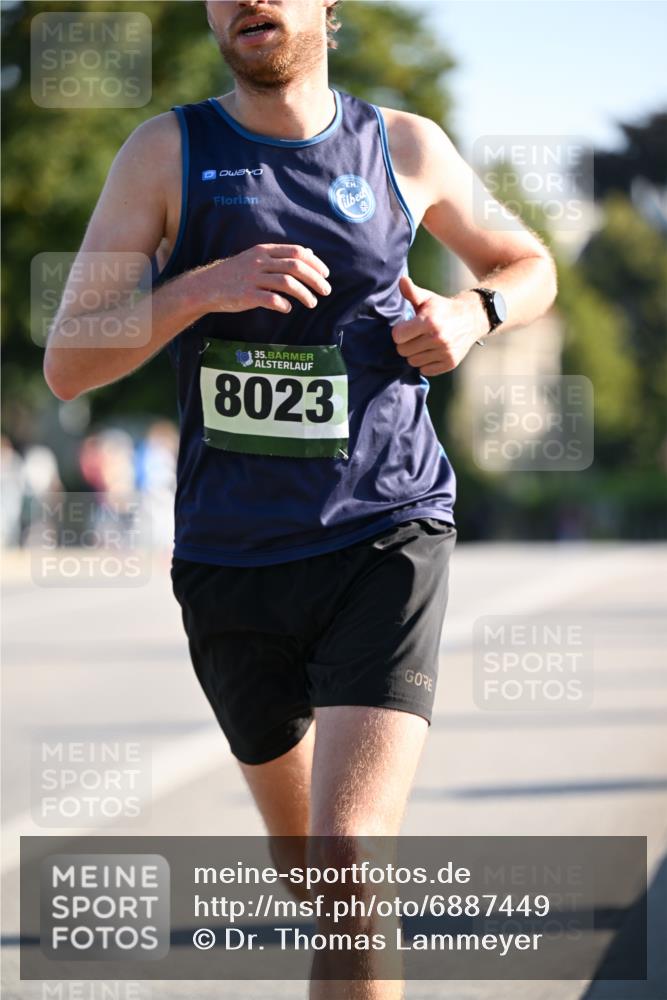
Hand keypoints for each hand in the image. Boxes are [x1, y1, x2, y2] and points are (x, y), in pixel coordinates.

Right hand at [188, 243, 331, 314]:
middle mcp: (260, 262)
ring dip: (304, 294)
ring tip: (312, 303)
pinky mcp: (246, 295)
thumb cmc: (235, 273)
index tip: (326, 274)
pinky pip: (270, 299)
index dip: (315, 263)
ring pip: (287, 283)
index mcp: (264, 251)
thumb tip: (309, 254)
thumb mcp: (257, 258)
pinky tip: (288, 309)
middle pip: (296, 267)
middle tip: (326, 291)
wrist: (206, 286)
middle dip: (315, 279)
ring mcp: (252, 278)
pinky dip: (283, 304)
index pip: (297, 252)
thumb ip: (282, 256)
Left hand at [391, 275, 485, 374]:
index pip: (398, 336)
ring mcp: (445, 352)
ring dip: (415, 354)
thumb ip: (412, 292)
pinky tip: (431, 352)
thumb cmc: (442, 308)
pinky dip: (425, 363)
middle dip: (406, 343)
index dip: (399, 332)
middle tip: (415, 336)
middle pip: (403, 351)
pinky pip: (425, 370)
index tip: (406, 327)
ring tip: (423, 343)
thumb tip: (401, 280)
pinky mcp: (450, 363)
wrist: (471, 319)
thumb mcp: (427, 298)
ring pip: (413, 362)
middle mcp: (438, 338)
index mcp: (430, 321)